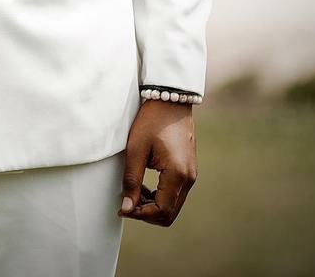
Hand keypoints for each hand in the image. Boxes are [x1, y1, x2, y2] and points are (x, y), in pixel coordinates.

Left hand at [117, 100, 197, 225]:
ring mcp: (191, 174)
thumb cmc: (151, 120)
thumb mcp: (136, 149)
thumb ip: (132, 180)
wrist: (170, 100)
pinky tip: (144, 185)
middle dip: (147, 213)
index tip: (123, 208)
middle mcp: (189, 178)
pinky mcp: (188, 170)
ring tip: (133, 193)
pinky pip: (175, 193)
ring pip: (173, 205)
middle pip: (169, 213)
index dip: (140, 215)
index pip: (162, 211)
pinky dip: (160, 196)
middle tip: (126, 203)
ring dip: (153, 205)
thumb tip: (127, 208)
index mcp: (178, 174)